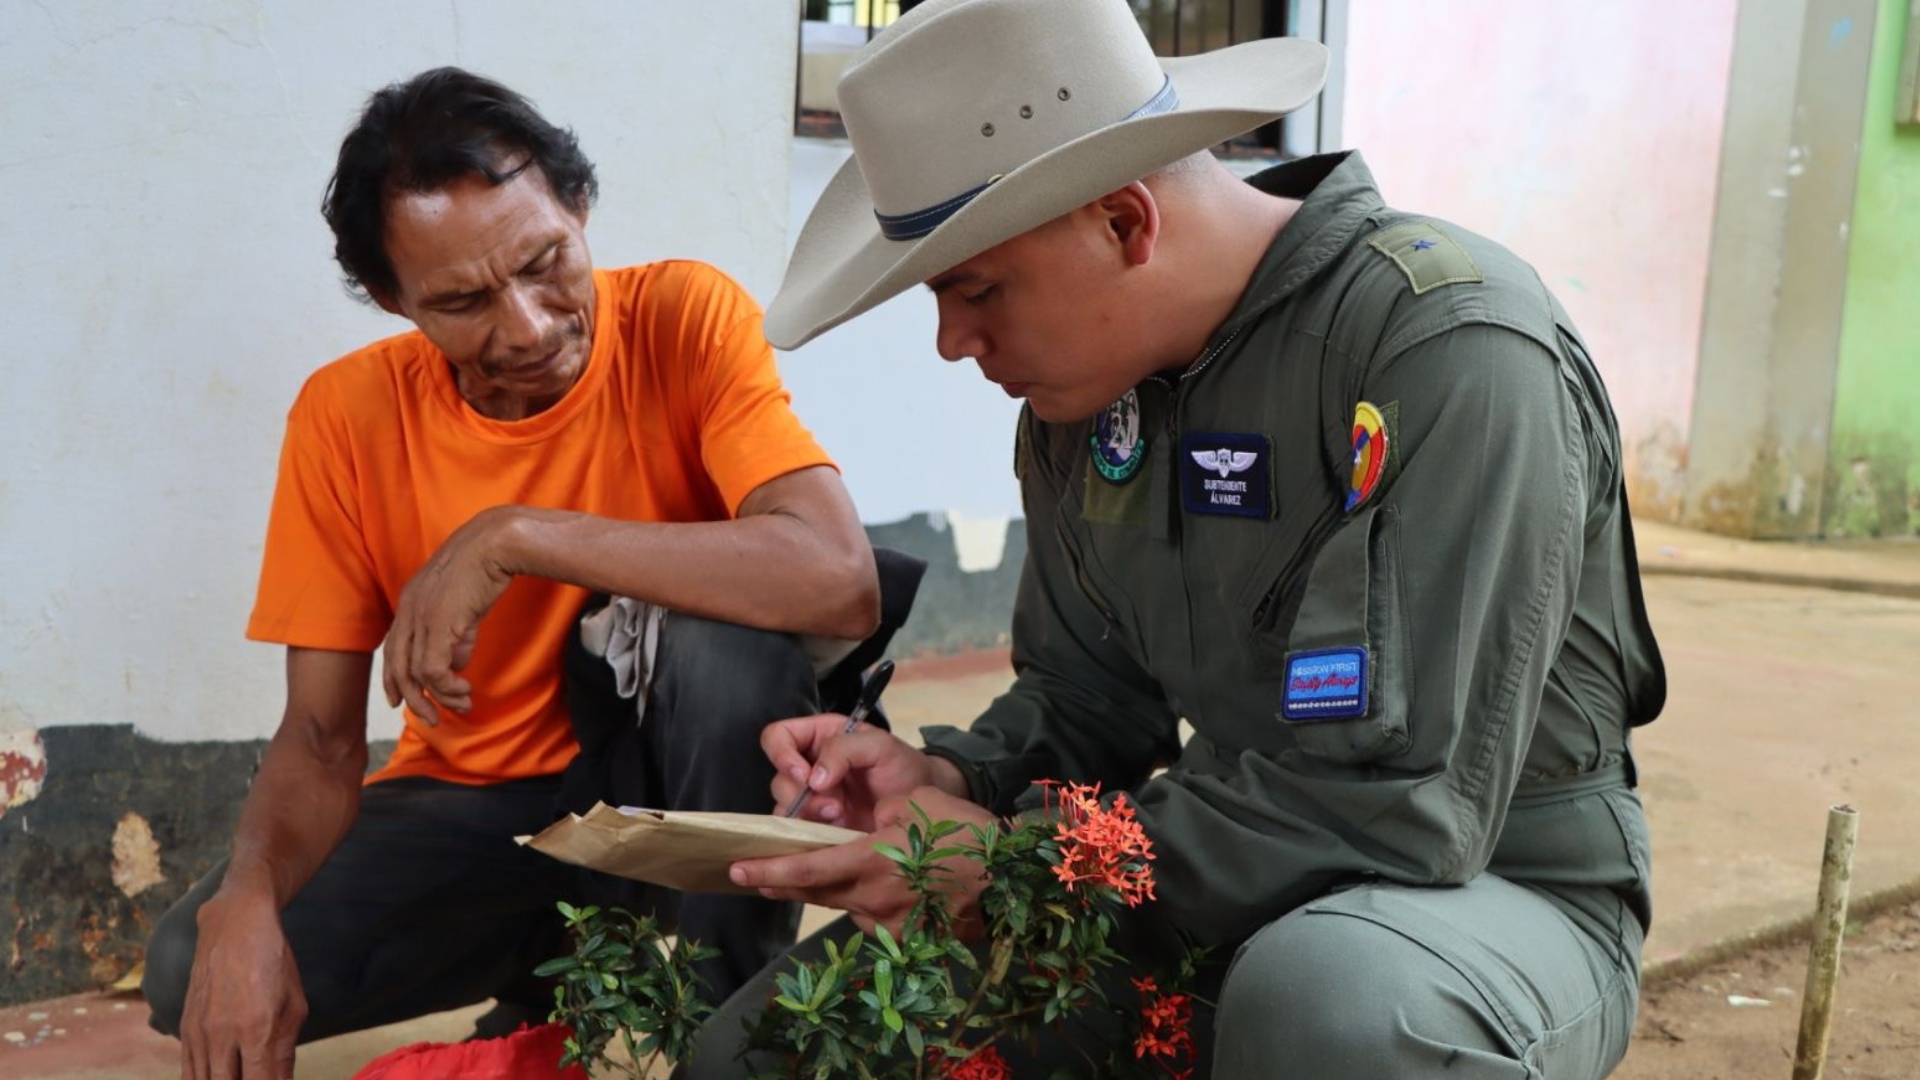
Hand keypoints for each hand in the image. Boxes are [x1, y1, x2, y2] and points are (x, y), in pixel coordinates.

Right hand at [179, 891, 306, 1079]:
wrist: (235, 925)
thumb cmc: (272, 962)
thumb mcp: (294, 1006)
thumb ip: (285, 1052)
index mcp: (255, 1029)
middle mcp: (220, 1035)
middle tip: (258, 1079)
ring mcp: (198, 1032)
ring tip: (239, 1075)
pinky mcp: (184, 1027)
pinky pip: (187, 1069)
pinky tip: (219, 1077)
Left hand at [380, 506, 517, 724]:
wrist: (496, 543)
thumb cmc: (486, 565)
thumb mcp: (464, 604)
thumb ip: (456, 634)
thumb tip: (457, 663)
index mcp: (410, 600)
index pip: (393, 647)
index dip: (394, 678)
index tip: (402, 700)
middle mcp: (408, 610)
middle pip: (397, 666)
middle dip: (412, 698)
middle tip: (432, 719)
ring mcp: (420, 617)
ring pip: (416, 673)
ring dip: (439, 696)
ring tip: (462, 704)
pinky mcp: (437, 625)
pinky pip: (433, 670)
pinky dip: (446, 687)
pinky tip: (464, 690)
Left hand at [730, 786, 995, 939]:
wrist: (1011, 878)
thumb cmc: (966, 831)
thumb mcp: (916, 803)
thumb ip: (877, 814)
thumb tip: (861, 825)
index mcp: (870, 860)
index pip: (805, 869)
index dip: (768, 871)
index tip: (737, 871)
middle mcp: (873, 898)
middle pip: (817, 891)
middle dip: (786, 882)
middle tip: (760, 875)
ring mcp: (891, 923)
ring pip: (847, 905)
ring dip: (837, 890)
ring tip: (847, 872)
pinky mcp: (908, 939)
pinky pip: (875, 921)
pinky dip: (870, 905)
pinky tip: (888, 890)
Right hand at [763, 716, 963, 830]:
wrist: (921, 808)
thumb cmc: (903, 768)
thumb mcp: (881, 746)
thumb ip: (845, 749)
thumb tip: (813, 777)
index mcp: (819, 737)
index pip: (777, 737)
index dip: (781, 755)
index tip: (804, 775)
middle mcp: (808, 767)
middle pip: (778, 778)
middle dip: (801, 795)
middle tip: (834, 805)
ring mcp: (811, 800)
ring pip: (783, 808)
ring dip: (806, 817)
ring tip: (838, 818)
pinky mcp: (816, 828)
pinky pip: (795, 834)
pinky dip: (807, 836)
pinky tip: (831, 835)